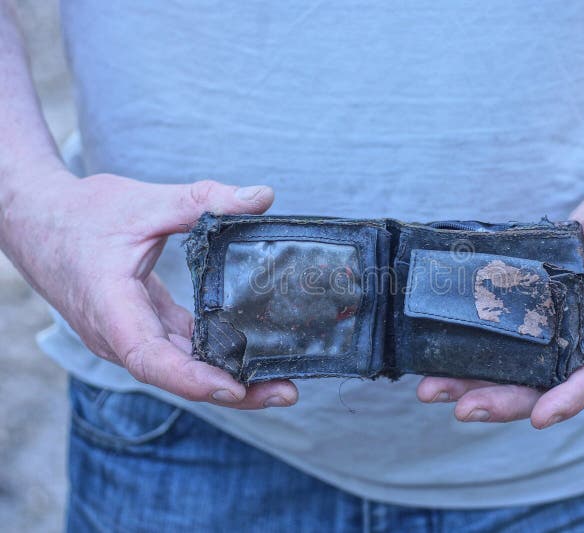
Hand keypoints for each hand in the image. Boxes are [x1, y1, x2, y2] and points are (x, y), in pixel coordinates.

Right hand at [1, 170, 297, 408]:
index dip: (193, 378)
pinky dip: (213, 355)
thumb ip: (204, 200)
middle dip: (232, 389)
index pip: (151, 358)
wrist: (37, 220)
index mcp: (111, 308)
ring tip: (279, 382)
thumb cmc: (81, 214)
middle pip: (177, 375)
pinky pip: (179, 350)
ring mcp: (129, 334)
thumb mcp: (144, 202)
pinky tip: (249, 354)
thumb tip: (263, 196)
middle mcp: (119, 334)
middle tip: (287, 391)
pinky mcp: (140, 327)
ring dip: (228, 377)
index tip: (235, 387)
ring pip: (181, 367)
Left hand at [416, 190, 583, 427]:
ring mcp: (543, 338)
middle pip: (539, 386)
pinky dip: (463, 361)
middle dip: (501, 402)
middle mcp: (573, 342)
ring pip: (508, 375)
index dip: (570, 397)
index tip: (542, 418)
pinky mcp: (519, 325)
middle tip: (462, 409)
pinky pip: (492, 349)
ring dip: (469, 387)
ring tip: (430, 390)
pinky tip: (430, 363)